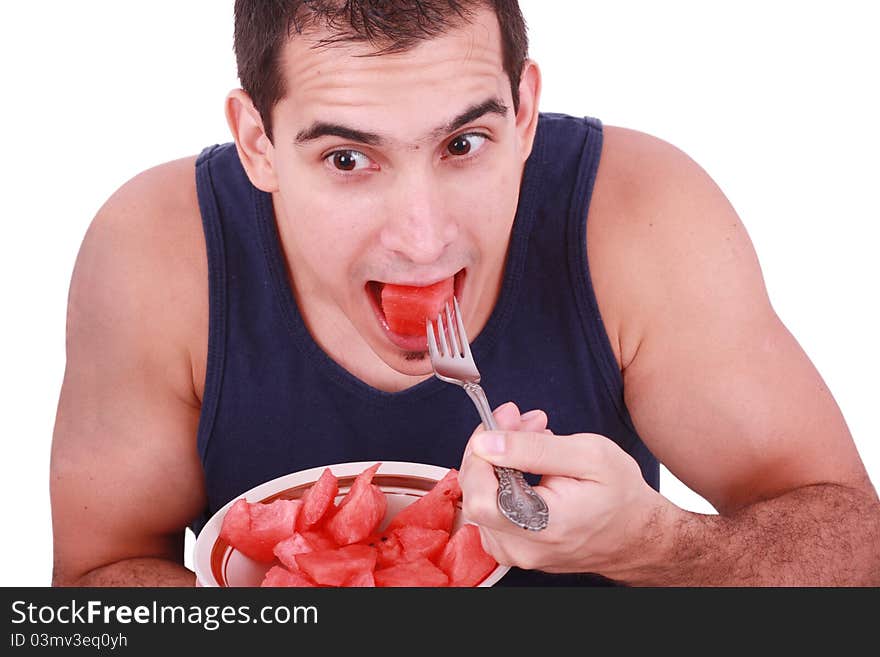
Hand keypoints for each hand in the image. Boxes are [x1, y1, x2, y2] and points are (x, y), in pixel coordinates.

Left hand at [459, 403, 669, 577]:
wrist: (636, 533)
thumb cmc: (620, 495)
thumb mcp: (589, 456)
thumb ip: (533, 448)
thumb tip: (486, 443)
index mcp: (542, 526)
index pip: (480, 496)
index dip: (481, 453)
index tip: (501, 423)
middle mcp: (522, 546)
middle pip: (474, 493)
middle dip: (491, 446)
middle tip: (521, 420)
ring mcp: (515, 552)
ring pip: (479, 497)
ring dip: (497, 459)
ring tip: (533, 436)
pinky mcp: (512, 547)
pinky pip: (489, 507)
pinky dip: (501, 477)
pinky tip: (526, 461)